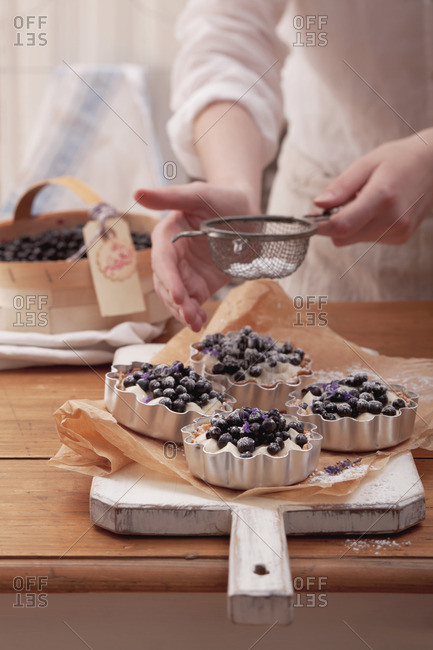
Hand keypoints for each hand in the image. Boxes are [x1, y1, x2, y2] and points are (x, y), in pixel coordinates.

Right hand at [134, 182, 256, 331]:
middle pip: (166, 284)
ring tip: (195, 323)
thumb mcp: (199, 194)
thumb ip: (170, 197)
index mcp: (167, 236)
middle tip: (189, 315)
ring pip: (176, 298)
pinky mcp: (200, 285)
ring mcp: (186, 273)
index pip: (163, 261)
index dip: (169, 279)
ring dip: (183, 312)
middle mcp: (173, 257)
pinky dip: (194, 315)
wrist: (247, 213)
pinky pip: (192, 304)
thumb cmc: (221, 198)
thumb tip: (137, 193)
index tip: (179, 296)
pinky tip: (199, 322)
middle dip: (176, 302)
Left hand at [314, 129, 432, 245]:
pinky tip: (376, 210)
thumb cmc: (398, 160)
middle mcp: (392, 219)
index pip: (342, 225)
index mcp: (382, 197)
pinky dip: (363, 227)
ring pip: (354, 239)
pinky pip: (367, 239)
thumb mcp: (366, 164)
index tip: (306, 220)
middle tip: (335, 203)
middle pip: (344, 236)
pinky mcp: (400, 238)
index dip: (320, 226)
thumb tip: (318, 204)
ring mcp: (398, 232)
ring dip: (350, 225)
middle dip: (333, 223)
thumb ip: (341, 187)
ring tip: (364, 201)